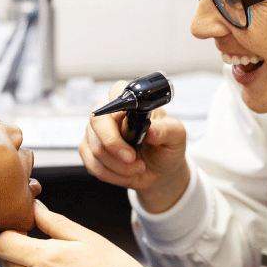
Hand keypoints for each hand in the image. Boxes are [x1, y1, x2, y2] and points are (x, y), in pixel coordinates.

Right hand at [78, 80, 189, 212]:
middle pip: (97, 120)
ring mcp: (96, 132)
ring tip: (137, 167)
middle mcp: (111, 114)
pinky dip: (112, 174)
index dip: (118, 106)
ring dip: (118, 165)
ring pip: (95, 147)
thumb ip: (168, 130)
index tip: (130, 127)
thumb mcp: (177, 138)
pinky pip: (92, 164)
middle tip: (132, 158)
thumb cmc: (166, 149)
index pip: (116, 92)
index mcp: (132, 104)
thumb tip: (152, 129)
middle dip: (114, 144)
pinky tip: (126, 173)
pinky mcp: (90, 150)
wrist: (160, 172)